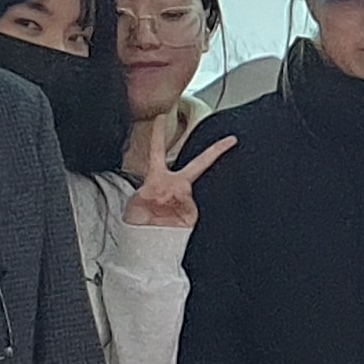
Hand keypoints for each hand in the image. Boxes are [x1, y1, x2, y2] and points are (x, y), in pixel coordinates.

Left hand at [121, 112, 232, 229]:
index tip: (161, 116)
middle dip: (213, 152)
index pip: (158, 152)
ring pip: (188, 190)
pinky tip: (167, 220)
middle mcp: (173, 187)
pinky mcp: (191, 215)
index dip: (159, 133)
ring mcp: (184, 200)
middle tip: (229, 140)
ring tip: (159, 209)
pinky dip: (181, 212)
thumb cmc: (136, 225)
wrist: (143, 247)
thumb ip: (146, 188)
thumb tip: (163, 187)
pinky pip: (191, 208)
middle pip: (197, 164)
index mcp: (156, 180)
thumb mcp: (133, 202)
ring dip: (172, 199)